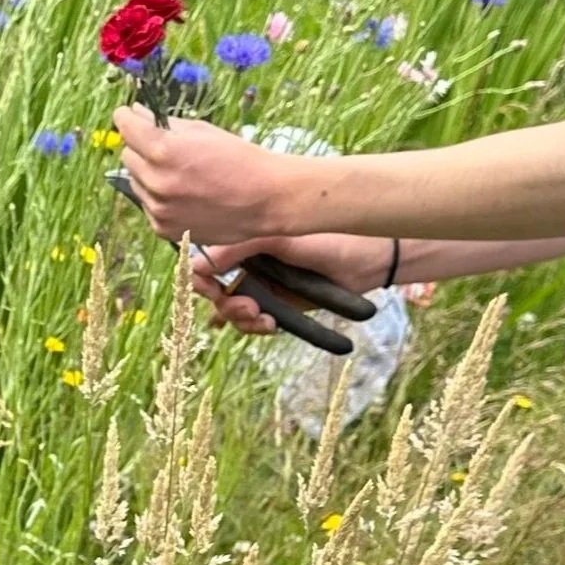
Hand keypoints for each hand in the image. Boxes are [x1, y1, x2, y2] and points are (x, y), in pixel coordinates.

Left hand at [113, 105, 297, 245]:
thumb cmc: (238, 159)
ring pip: (136, 181)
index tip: (128, 115)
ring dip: (149, 174)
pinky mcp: (163, 228)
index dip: (126, 117)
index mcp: (164, 151)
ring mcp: (158, 208)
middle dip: (142, 147)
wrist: (266, 199)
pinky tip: (184, 194)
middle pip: (127, 155)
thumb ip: (164, 123)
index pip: (125, 126)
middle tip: (168, 149)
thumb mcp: (202, 131)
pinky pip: (147, 205)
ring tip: (181, 174)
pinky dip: (158, 198)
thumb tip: (134, 113)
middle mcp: (156, 181)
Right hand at [194, 233, 398, 336]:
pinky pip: (255, 321)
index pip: (207, 262)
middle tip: (250, 309)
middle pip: (217, 292)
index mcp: (245, 239)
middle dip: (227, 305)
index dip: (201, 280)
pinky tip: (269, 326)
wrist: (369, 260)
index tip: (209, 290)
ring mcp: (263, 284)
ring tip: (266, 320)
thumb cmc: (328, 238)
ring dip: (243, 320)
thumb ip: (237, 248)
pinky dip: (256, 327)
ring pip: (234, 311)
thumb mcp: (279, 238)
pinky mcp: (279, 305)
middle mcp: (249, 261)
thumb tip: (195, 265)